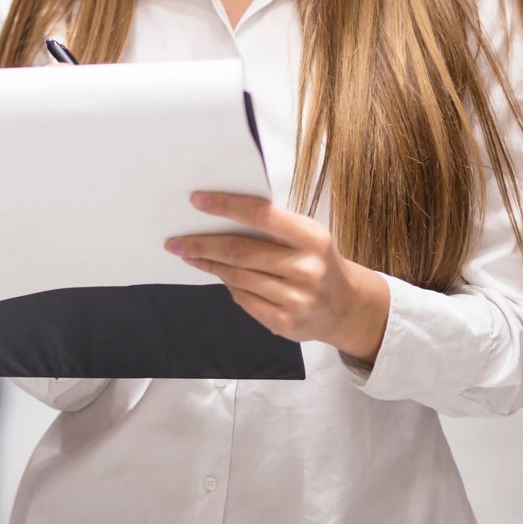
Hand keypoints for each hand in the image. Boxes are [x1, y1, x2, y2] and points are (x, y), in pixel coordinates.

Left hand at [168, 193, 390, 363]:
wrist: (346, 307)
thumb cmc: (317, 261)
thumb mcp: (307, 236)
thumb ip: (272, 226)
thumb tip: (220, 216)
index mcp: (311, 237)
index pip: (261, 214)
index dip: (226, 206)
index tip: (196, 200)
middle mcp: (305, 268)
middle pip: (240, 251)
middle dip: (202, 244)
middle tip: (175, 240)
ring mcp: (296, 299)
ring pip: (237, 277)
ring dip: (209, 265)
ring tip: (190, 255)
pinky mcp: (285, 323)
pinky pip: (243, 299)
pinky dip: (228, 285)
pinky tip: (219, 276)